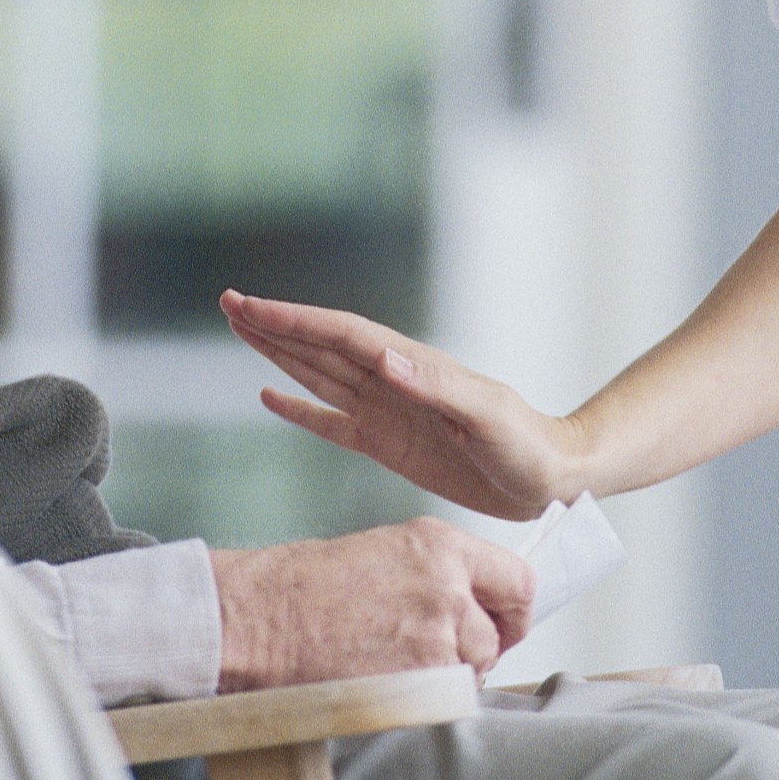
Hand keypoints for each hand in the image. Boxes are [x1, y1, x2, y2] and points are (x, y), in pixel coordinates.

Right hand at [208, 520, 534, 690]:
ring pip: (473, 669)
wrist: (261, 617)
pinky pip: (446, 696)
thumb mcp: (385, 552)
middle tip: (443, 656)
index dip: (512, 611)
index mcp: (439, 545)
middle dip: (478, 650)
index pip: (518, 580)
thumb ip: (436, 574)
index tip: (503, 624)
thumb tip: (468, 605)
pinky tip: (390, 680)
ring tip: (402, 665)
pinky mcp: (419, 676)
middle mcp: (448, 585)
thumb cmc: (303, 585)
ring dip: (449, 675)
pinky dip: (426, 697)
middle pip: (498, 634)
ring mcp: (436, 633)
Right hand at [223, 291, 580, 518]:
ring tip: (242, 330)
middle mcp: (391, 382)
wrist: (549, 477)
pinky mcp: (387, 443)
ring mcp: (386, 411)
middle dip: (274, 325)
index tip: (251, 306)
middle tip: (229, 302)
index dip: (294, 320)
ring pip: (319, 374)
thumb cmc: (525, 445)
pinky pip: (331, 421)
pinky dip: (299, 407)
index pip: (340, 336)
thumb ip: (436, 387)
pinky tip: (271, 395)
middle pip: (320, 345)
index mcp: (411, 368)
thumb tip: (386, 358)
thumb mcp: (485, 416)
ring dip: (280, 352)